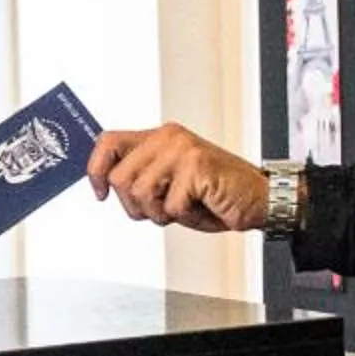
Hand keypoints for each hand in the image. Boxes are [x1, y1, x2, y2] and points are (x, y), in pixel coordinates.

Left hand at [86, 124, 265, 233]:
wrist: (259, 200)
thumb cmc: (215, 195)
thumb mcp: (169, 183)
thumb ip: (141, 176)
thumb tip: (104, 183)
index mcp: (159, 137)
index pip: (108, 141)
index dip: (95, 170)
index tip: (100, 193)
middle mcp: (168, 138)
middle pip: (120, 178)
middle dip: (136, 206)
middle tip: (161, 210)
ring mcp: (181, 151)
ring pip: (140, 194)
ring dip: (161, 214)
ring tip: (184, 207)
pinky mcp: (196, 167)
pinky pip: (170, 206)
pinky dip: (185, 218)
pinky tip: (202, 207)